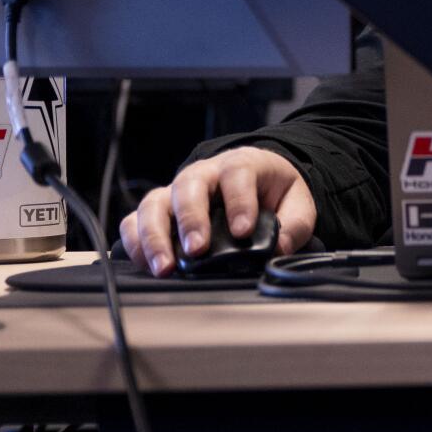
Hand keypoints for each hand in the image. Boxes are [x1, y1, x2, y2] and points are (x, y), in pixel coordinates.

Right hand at [119, 146, 315, 276]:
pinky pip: (135, 222)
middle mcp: (203, 174)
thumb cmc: (273, 191)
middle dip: (190, 220)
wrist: (257, 180)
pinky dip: (136, 243)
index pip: (237, 174)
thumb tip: (278, 250)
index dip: (239, 201)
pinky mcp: (159, 211)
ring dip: (155, 237)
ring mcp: (176, 192)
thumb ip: (293, 226)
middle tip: (197, 250)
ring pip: (154, 204)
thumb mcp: (296, 204)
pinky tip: (147, 265)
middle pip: (187, 187)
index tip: (243, 230)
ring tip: (165, 267)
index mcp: (241, 165)